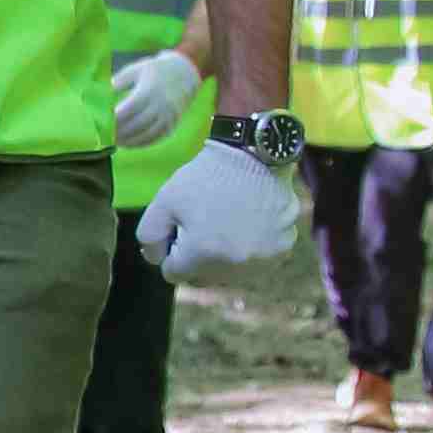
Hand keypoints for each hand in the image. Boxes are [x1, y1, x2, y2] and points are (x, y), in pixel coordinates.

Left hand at [109, 49, 202, 149]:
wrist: (184, 73)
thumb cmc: (154, 70)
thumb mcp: (134, 70)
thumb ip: (118, 82)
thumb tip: (100, 96)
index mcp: (149, 91)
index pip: (128, 109)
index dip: (114, 118)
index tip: (102, 123)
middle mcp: (161, 105)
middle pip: (137, 124)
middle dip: (120, 132)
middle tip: (105, 137)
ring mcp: (169, 116)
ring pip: (147, 134)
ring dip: (129, 141)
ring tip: (115, 142)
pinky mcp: (173, 123)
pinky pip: (156, 138)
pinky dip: (142, 143)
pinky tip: (129, 144)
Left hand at [134, 140, 305, 280]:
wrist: (256, 154)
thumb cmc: (206, 177)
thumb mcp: (163, 200)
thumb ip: (149, 236)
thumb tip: (156, 260)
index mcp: (203, 254)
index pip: (174, 274)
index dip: (172, 252)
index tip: (180, 231)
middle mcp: (235, 264)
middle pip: (203, 278)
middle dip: (197, 257)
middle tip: (201, 225)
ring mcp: (263, 259)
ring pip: (231, 273)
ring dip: (224, 257)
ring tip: (225, 223)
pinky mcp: (283, 250)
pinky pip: (257, 262)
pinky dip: (249, 250)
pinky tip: (247, 225)